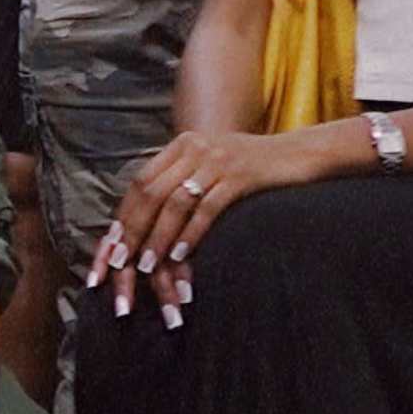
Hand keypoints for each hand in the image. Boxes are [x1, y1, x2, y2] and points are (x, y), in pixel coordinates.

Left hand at [90, 125, 339, 318]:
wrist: (305, 152)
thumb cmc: (258, 169)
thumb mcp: (213, 168)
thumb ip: (183, 184)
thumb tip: (150, 222)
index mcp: (180, 146)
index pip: (138, 185)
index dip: (121, 220)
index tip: (107, 253)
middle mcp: (192, 147)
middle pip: (148, 194)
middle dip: (131, 233)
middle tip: (118, 267)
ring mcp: (216, 159)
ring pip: (173, 202)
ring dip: (156, 238)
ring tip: (146, 267)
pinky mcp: (240, 175)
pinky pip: (206, 207)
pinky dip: (190, 234)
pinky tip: (180, 256)